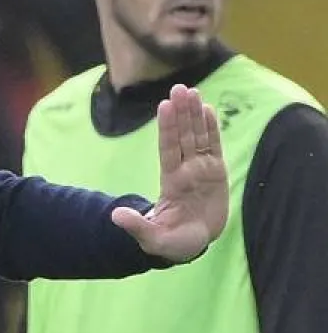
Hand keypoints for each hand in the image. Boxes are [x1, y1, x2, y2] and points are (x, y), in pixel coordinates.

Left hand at [111, 83, 227, 261]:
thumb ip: (136, 226)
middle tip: (180, 87)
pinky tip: (209, 109)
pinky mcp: (217, 173)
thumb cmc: (170, 242)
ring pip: (198, 137)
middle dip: (182, 113)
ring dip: (196, 115)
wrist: (190, 244)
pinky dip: (213, 129)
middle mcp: (185, 170)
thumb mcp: (152, 238)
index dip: (168, 128)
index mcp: (171, 181)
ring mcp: (201, 170)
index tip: (165, 106)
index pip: (168, 149)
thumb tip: (114, 215)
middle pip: (184, 136)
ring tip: (193, 91)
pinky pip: (215, 147)